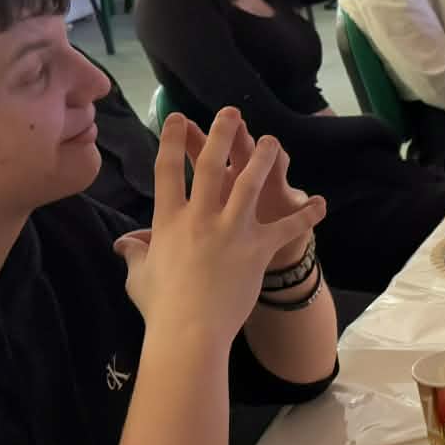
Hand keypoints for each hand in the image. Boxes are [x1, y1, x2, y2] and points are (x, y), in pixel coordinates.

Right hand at [115, 109, 325, 342]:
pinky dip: (306, 217)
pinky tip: (321, 204)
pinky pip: (288, 229)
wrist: (189, 333)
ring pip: (251, 184)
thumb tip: (123, 243)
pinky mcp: (257, 250)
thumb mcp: (139, 275)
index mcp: (168, 221)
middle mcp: (201, 218)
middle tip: (231, 111)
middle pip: (213, 166)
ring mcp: (231, 231)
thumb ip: (136, 252)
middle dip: (222, 134)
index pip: (167, 170)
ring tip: (271, 140)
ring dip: (263, 158)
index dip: (172, 140)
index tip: (177, 117)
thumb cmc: (160, 306)